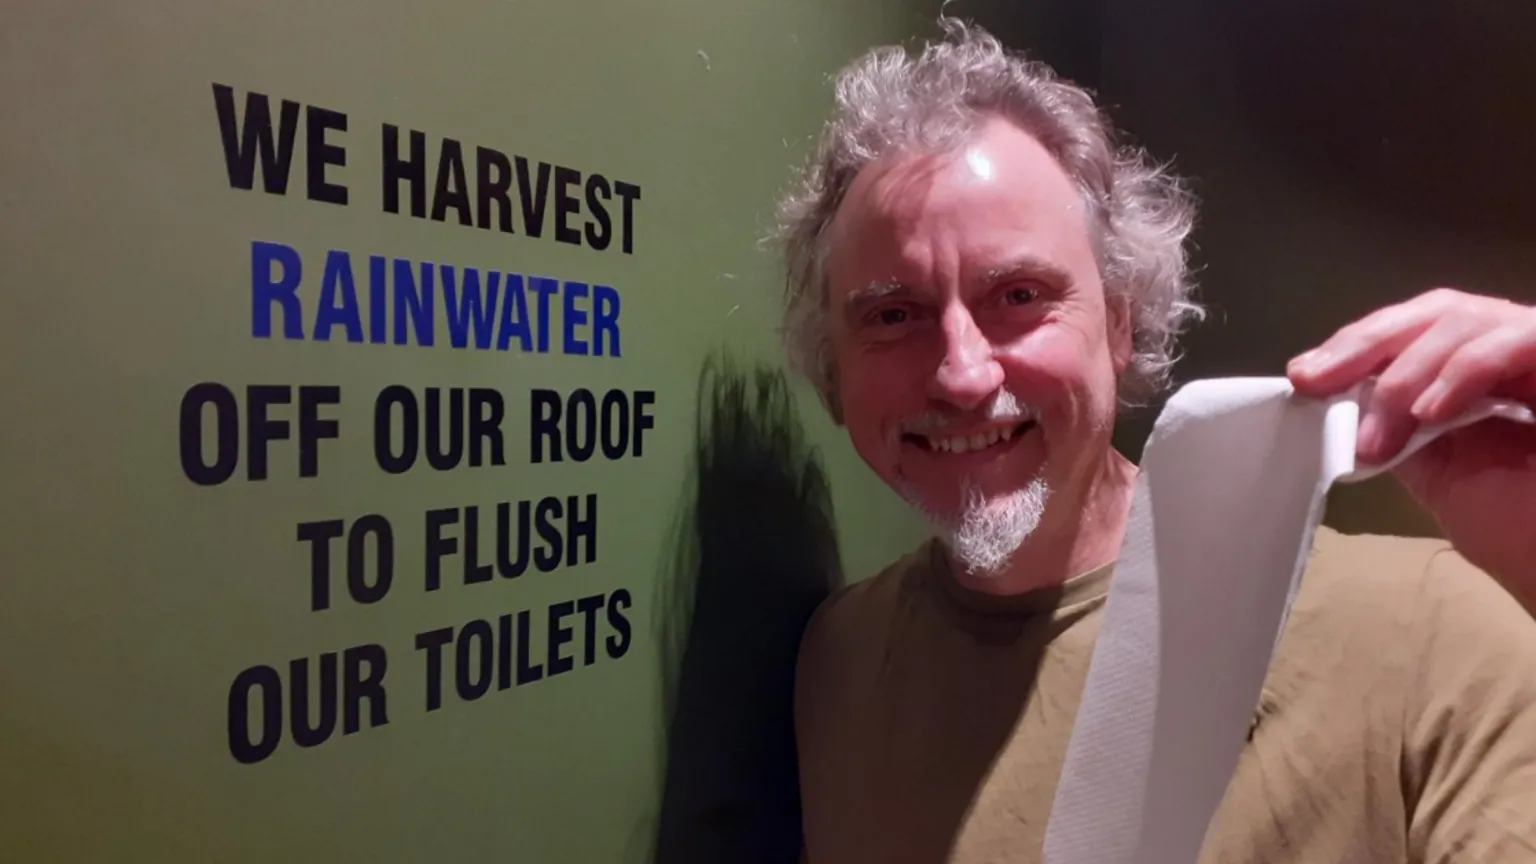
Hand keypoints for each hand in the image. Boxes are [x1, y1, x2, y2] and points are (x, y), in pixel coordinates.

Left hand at [1286, 288, 1535, 600]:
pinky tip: (1432, 413)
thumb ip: (1400, 432)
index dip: (1358, 345)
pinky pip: (1517, 340)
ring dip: (1406, 377)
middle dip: (1366, 346)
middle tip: (1315, 380)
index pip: (1416, 331)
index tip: (1304, 376)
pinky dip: (1464, 371)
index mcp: (1485, 375)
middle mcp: (1516, 352)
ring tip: (1380, 436)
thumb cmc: (1521, 531)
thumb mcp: (1441, 476)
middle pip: (1437, 313)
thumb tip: (1342, 407)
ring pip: (1465, 321)